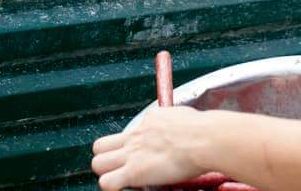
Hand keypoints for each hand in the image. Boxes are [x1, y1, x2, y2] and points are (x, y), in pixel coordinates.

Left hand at [92, 106, 209, 190]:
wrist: (203, 139)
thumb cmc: (202, 130)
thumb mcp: (182, 117)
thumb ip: (174, 123)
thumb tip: (181, 127)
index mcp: (148, 121)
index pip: (127, 133)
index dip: (131, 147)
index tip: (143, 155)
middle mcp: (135, 136)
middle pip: (100, 146)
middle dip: (106, 158)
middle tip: (121, 169)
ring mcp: (132, 154)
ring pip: (97, 163)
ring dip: (106, 173)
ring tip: (120, 180)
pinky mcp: (134, 171)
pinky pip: (106, 183)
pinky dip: (111, 188)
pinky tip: (121, 190)